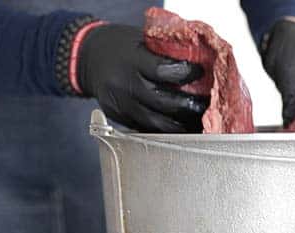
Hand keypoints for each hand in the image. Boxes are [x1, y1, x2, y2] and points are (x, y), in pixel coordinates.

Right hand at [78, 24, 207, 131]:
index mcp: (131, 60)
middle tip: (207, 106)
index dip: (186, 74)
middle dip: (190, 107)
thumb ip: (165, 53)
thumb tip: (201, 63)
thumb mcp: (141, 40)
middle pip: (163, 103)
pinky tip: (181, 127)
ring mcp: (120, 105)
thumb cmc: (121, 46)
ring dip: (181, 126)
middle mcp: (124, 85)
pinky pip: (146, 129)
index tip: (200, 72)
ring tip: (199, 122)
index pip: (164, 71)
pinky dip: (165, 130)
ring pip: (156, 124)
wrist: (87, 57)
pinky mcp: (119, 118)